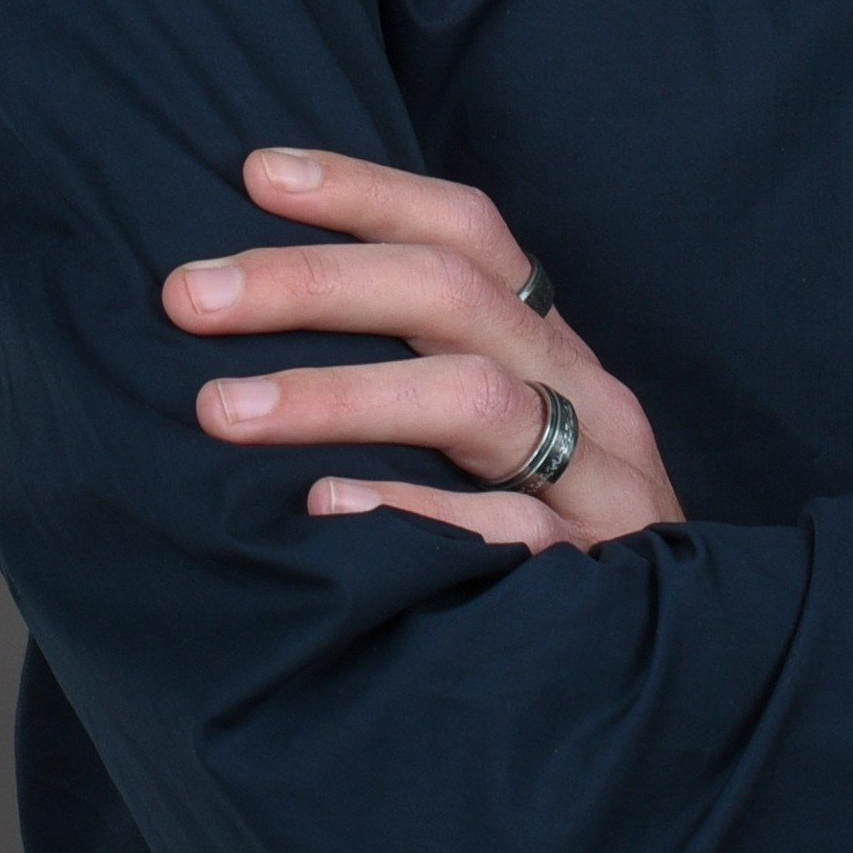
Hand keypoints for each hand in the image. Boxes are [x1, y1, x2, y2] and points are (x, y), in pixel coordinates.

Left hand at [164, 147, 690, 552]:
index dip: (367, 191)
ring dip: (338, 394)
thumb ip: (411, 384)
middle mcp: (587, 396)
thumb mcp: (493, 447)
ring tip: (222, 410)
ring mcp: (603, 483)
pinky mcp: (601, 579)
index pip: (468, 234)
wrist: (664, 678)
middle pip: (454, 295)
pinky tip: (324, 512)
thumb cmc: (542, 551)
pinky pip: (507, 534)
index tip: (255, 174)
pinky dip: (415, 514)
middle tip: (188, 295)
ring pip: (476, 398)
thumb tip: (247, 335)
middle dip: (312, 282)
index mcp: (550, 351)